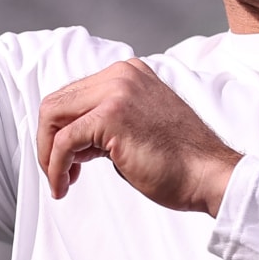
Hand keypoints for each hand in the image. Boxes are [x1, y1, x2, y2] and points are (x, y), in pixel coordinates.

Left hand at [37, 59, 242, 214]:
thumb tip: (67, 139)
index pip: (72, 95)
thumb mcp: (135, 127)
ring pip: (52, 117)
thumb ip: (104, 122)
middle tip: (60, 172)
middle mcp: (121, 75)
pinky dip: (55, 167)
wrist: (210, 175)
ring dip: (48, 155)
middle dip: (48, 142)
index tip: (69, 160)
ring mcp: (116, 92)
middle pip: (56, 102)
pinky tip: (64, 185)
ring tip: (62, 180)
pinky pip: (63, 142)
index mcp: (128, 73)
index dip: (60, 130)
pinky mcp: (110, 117)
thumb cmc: (179, 161)